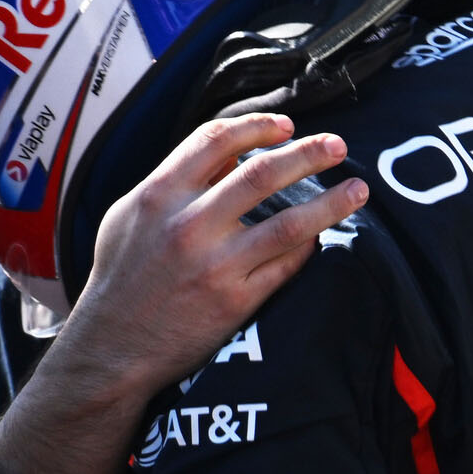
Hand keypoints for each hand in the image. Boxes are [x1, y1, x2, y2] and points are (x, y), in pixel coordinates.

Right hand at [55, 113, 367, 395]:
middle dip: (309, 154)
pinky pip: (287, 265)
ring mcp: (216, 264)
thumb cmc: (121, 276)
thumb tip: (231, 151)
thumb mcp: (130, 214)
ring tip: (359, 190)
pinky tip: (322, 236)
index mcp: (159, 194)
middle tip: (339, 146)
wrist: (113, 347)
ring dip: (332, 202)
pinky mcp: (236, 301)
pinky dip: (308, 246)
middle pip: (263, 173)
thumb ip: (175, 179)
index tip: (287, 126)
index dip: (258, 126)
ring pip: (291, 223)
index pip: (216, 139)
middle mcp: (189, 225)